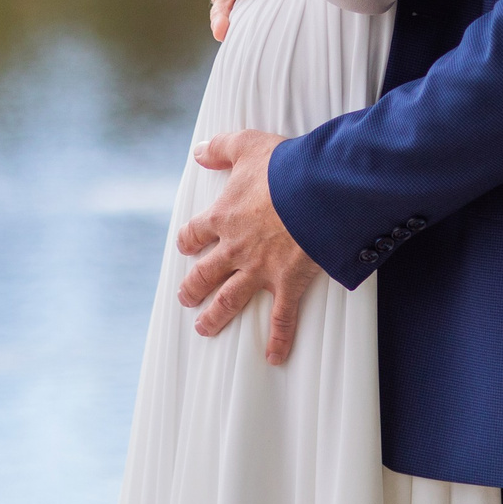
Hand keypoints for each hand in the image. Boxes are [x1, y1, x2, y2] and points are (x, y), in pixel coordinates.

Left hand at [177, 129, 319, 362]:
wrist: (316, 189)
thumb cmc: (284, 166)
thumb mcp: (248, 145)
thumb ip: (221, 148)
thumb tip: (199, 151)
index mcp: (224, 217)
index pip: (195, 234)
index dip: (189, 241)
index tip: (185, 247)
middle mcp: (236, 248)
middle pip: (205, 274)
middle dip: (192, 288)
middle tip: (185, 298)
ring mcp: (260, 270)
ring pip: (230, 300)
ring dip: (216, 317)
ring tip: (204, 329)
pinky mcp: (287, 283)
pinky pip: (281, 318)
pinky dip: (279, 340)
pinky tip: (274, 357)